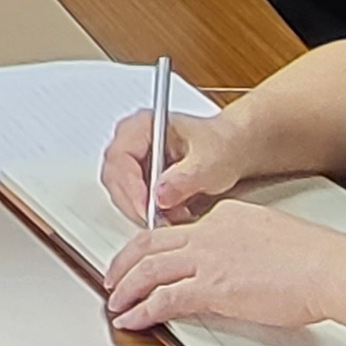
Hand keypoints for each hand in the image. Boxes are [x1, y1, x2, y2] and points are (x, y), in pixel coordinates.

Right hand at [101, 105, 243, 227]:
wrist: (231, 150)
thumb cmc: (221, 145)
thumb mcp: (210, 161)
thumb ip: (186, 177)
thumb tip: (160, 194)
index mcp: (143, 124)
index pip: (120, 157)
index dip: (131, 186)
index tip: (148, 209)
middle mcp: (132, 140)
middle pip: (114, 178)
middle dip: (135, 204)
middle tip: (159, 221)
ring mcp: (133, 159)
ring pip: (120, 193)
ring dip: (142, 211)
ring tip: (172, 216)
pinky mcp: (138, 177)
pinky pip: (130, 200)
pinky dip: (148, 213)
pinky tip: (170, 215)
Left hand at [105, 198, 345, 335]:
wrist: (327, 267)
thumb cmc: (315, 259)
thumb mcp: (272, 239)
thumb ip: (247, 247)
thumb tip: (238, 267)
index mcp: (226, 216)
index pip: (178, 229)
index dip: (153, 246)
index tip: (144, 259)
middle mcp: (210, 231)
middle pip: (150, 243)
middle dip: (124, 262)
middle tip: (112, 277)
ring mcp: (208, 258)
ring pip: (148, 269)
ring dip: (126, 287)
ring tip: (115, 302)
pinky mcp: (212, 288)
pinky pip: (163, 299)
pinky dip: (142, 310)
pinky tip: (132, 319)